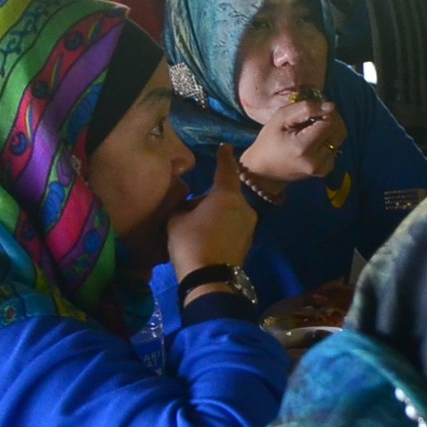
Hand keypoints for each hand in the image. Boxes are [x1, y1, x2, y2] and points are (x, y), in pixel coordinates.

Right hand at [167, 146, 257, 292]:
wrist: (210, 279)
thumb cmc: (190, 243)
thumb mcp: (176, 220)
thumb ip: (184, 207)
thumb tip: (191, 207)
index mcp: (227, 196)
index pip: (226, 170)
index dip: (224, 158)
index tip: (226, 147)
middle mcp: (244, 207)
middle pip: (224, 195)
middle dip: (209, 200)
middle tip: (189, 214)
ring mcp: (250, 225)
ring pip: (229, 212)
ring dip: (215, 215)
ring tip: (196, 231)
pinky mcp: (249, 241)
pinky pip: (233, 227)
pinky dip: (221, 228)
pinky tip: (207, 241)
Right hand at [240, 97, 342, 185]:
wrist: (265, 171)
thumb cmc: (269, 141)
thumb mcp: (280, 118)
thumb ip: (306, 109)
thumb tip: (330, 106)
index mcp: (302, 147)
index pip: (329, 124)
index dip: (325, 113)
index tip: (314, 111)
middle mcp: (316, 161)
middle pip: (339, 131)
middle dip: (330, 119)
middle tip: (315, 116)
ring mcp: (322, 168)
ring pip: (338, 139)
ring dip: (329, 129)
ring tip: (311, 129)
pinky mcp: (325, 171)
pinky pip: (334, 148)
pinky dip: (327, 141)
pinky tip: (312, 141)